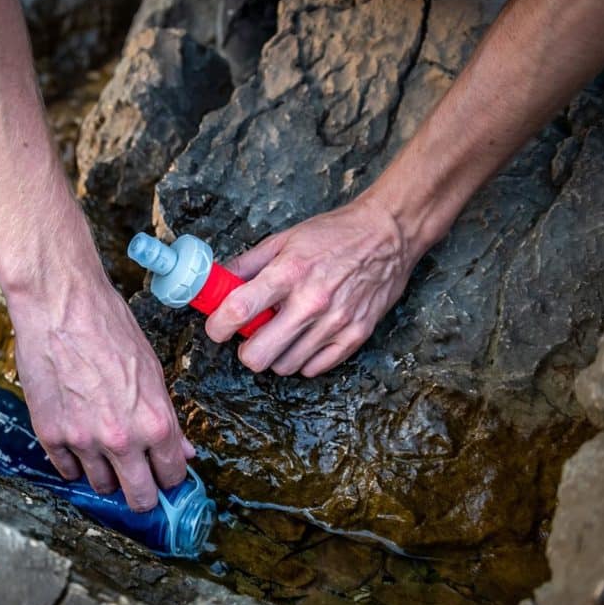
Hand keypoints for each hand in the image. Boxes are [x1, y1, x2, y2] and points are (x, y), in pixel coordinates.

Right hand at [8, 263, 194, 511]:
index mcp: (155, 423)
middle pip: (139, 497)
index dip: (171, 479)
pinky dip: (75, 463)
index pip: (172, 476)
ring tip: (106, 452)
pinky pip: (67, 470)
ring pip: (101, 486)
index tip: (166, 478)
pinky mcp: (50, 435)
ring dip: (107, 475)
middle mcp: (121, 439)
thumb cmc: (110, 329)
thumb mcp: (153, 371)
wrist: (61, 307)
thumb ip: (166, 418)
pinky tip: (80, 442)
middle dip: (144, 494)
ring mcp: (83, 441)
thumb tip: (182, 450)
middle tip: (140, 483)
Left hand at [205, 193, 422, 376]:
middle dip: (246, 350)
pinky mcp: (355, 336)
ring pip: (284, 367)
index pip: (239, 311)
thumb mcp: (283, 240)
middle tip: (251, 335)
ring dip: (275, 355)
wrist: (387, 236)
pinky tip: (305, 338)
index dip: (218, 327)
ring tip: (283, 332)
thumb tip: (215, 285)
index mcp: (288, 272)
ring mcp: (335, 323)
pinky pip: (313, 369)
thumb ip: (246, 265)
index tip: (217, 328)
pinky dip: (303, 359)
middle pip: (258, 356)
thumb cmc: (334, 235)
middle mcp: (311, 302)